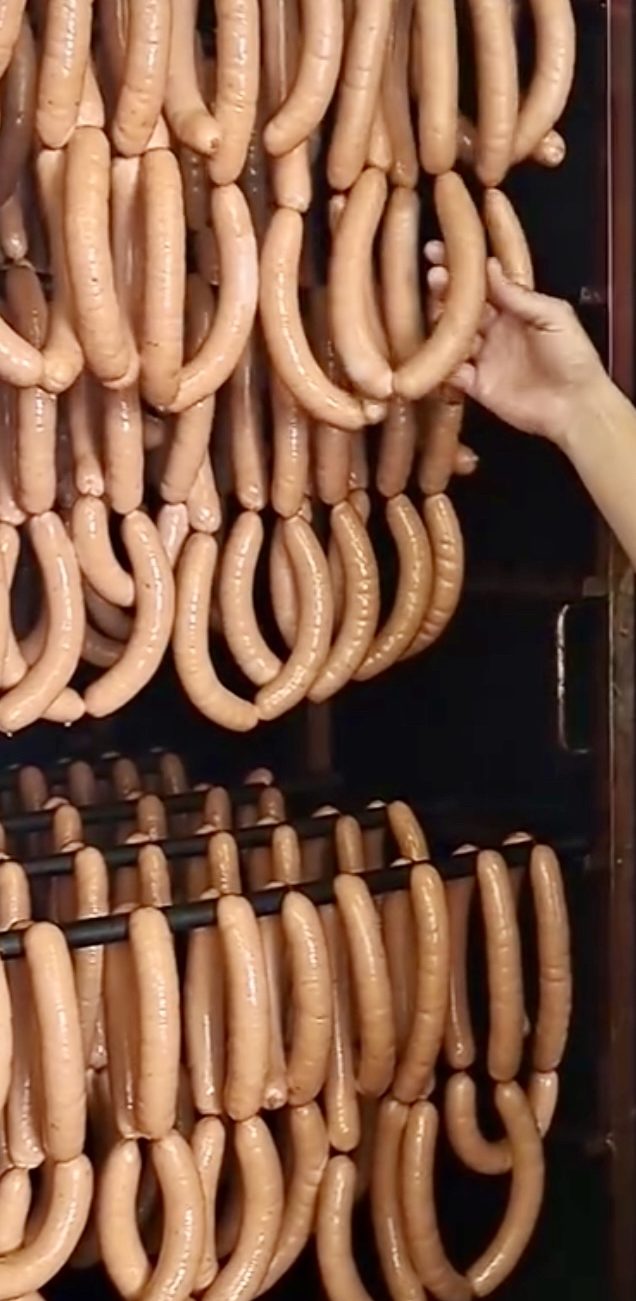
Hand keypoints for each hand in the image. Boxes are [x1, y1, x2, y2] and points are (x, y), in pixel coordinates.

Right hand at [426, 244, 606, 445]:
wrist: (575, 406)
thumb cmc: (573, 357)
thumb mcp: (553, 315)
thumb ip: (519, 295)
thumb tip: (490, 266)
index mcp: (515, 310)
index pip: (482, 283)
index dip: (462, 267)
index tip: (440, 251)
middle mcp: (495, 331)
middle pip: (462, 307)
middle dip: (446, 290)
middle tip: (435, 276)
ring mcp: (484, 358)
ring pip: (452, 337)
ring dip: (440, 323)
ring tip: (435, 310)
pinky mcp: (477, 386)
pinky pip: (451, 373)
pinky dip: (441, 364)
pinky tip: (436, 352)